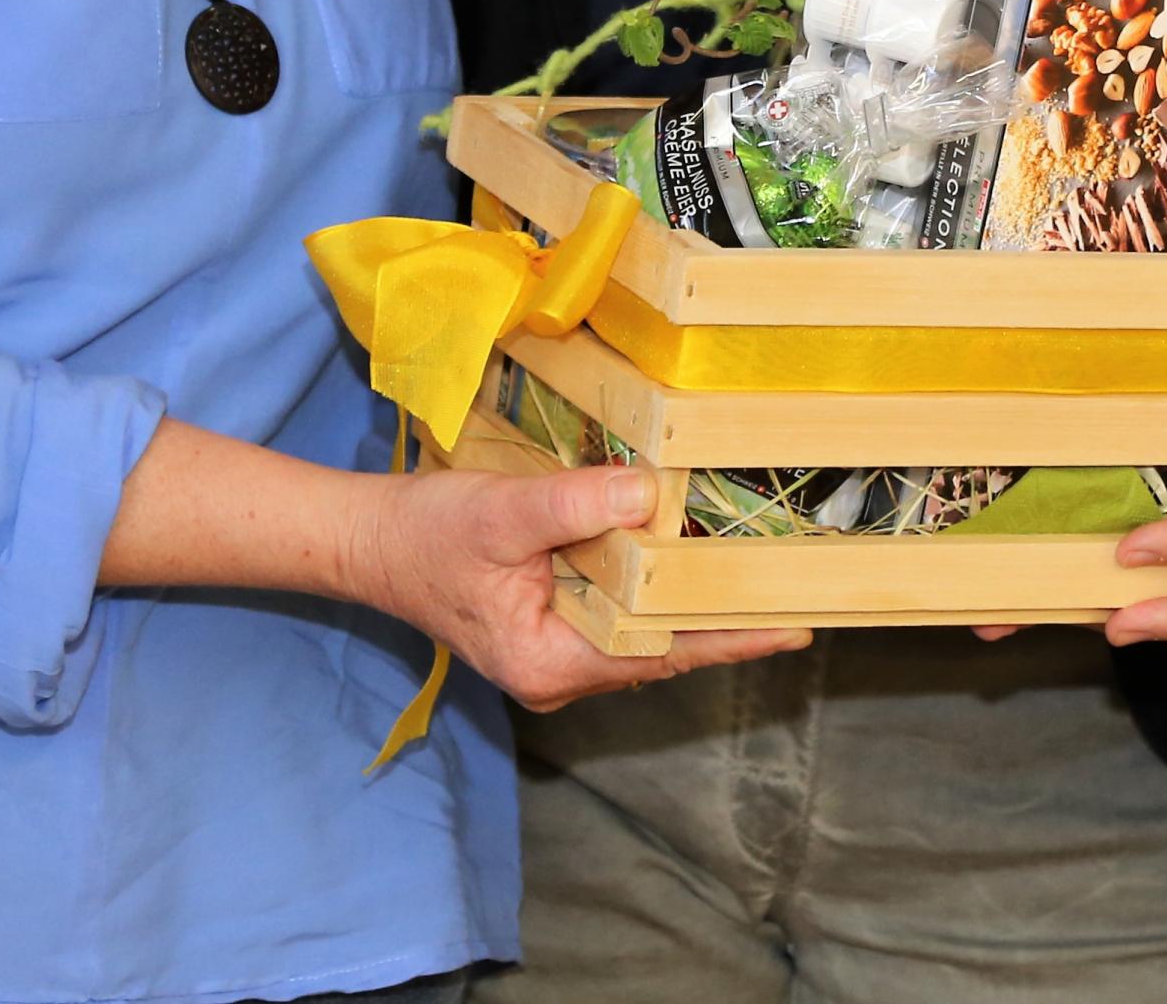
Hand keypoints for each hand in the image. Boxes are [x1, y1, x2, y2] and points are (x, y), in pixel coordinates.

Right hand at [347, 462, 803, 710]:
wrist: (368, 541)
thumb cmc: (426, 534)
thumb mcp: (501, 513)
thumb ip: (574, 506)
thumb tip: (646, 495)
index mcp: (552, 664)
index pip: (664, 653)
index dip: (733, 637)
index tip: (796, 628)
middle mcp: (561, 673)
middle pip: (663, 648)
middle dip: (725, 617)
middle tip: (797, 586)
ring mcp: (558, 653)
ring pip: (644, 629)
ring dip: (692, 599)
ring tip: (762, 570)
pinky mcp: (553, 625)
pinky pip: (621, 610)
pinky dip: (656, 585)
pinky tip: (689, 555)